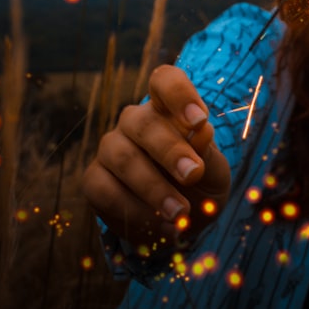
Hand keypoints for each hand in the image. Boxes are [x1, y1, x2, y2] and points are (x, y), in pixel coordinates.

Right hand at [83, 64, 230, 249]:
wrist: (182, 221)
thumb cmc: (201, 185)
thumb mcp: (214, 172)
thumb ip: (208, 154)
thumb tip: (201, 131)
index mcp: (167, 109)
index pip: (165, 81)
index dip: (179, 94)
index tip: (199, 119)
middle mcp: (135, 122)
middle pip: (143, 122)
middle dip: (170, 150)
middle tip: (193, 175)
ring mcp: (111, 148)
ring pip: (122, 157)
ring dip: (153, 188)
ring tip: (181, 213)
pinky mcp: (94, 179)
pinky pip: (104, 190)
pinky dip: (135, 211)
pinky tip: (161, 227)